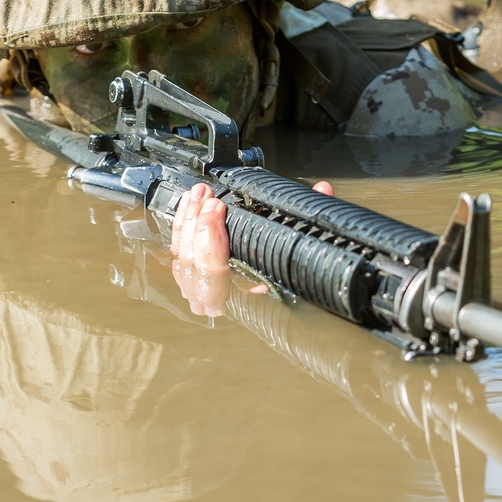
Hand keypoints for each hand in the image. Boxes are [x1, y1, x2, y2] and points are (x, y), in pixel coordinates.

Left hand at [170, 181, 333, 315]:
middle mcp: (224, 303)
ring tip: (200, 195)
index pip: (215, 284)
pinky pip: (179, 254)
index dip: (210, 247)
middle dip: (198, 227)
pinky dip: (181, 227)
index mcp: (249, 305)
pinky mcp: (196, 279)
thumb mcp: (306, 254)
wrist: (293, 309)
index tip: (219, 211)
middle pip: (193, 270)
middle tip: (210, 199)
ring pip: (183, 261)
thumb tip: (321, 191)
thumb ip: (310, 224)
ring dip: (188, 223)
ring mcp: (205, 294)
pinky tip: (189, 204)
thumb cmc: (296, 278)